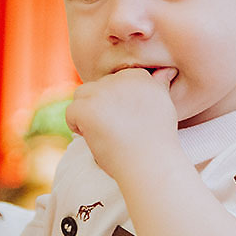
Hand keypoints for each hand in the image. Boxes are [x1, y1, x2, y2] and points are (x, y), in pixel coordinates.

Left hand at [65, 68, 179, 178]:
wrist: (150, 164)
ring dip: (86, 112)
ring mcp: (103, 92)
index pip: (115, 81)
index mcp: (140, 76)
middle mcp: (122, 79)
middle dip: (101, 107)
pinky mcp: (88, 107)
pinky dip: (76, 126)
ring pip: (81, 95)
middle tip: (118, 131)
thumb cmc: (157, 141)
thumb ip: (158, 86)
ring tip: (103, 133)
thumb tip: (164, 71)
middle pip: (97, 87)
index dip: (116, 103)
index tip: (128, 122)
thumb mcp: (165, 106)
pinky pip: (71, 112)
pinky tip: (92, 138)